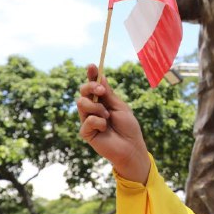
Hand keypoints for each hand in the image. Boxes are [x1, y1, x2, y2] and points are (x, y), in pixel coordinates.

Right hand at [76, 64, 149, 183]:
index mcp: (103, 101)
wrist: (131, 147)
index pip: (93, 86)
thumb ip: (108, 94)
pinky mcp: (85, 132)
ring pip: (82, 103)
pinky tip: (105, 129)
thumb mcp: (120, 107)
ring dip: (97, 108)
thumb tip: (100, 77)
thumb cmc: (128, 127)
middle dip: (91, 87)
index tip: (92, 66)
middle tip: (102, 91)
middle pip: (83, 92)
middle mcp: (93, 109)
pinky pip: (88, 120)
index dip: (91, 75)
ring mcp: (88, 120)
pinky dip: (99, 122)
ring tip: (107, 117)